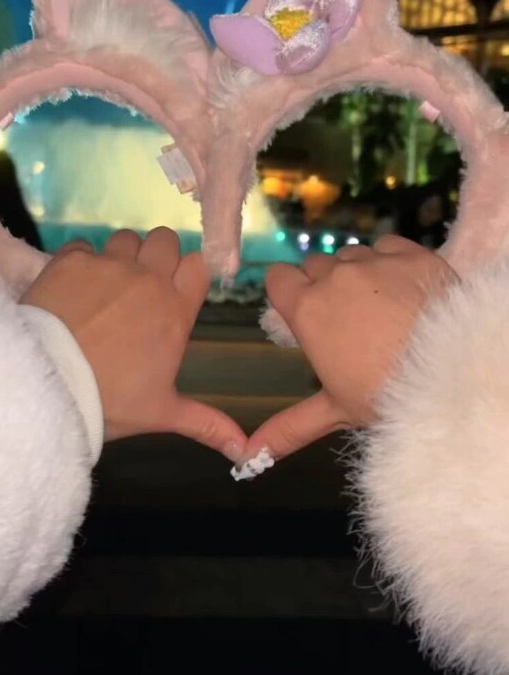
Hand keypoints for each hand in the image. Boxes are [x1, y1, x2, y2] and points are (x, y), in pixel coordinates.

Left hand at [20, 227, 246, 461]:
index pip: (198, 265)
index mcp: (175, 310)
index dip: (187, 272)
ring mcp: (108, 265)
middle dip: (155, 256)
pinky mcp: (71, 260)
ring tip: (104, 287)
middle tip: (139, 286)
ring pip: (125, 238)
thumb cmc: (110, 401)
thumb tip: (245, 451)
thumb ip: (206, 424)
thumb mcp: (162, 414)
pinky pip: (83, 246)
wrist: (47, 387)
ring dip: (119, 256)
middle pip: (165, 239)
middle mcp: (147, 279)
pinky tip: (72, 288)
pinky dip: (80, 262)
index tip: (174, 289)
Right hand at [241, 236, 457, 466]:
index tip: (304, 311)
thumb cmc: (384, 395)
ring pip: (352, 256)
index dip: (288, 292)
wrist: (451, 374)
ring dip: (358, 275)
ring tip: (379, 308)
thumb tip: (249, 455)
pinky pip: (388, 246)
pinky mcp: (411, 254)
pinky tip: (404, 291)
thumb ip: (289, 426)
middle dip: (325, 285)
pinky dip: (391, 263)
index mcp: (307, 309)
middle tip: (347, 320)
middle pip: (316, 266)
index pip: (277, 278)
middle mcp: (334, 276)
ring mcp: (373, 261)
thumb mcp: (335, 410)